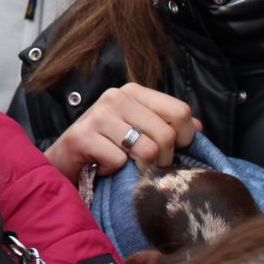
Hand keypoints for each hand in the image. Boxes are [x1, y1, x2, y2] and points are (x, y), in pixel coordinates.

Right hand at [43, 82, 198, 180]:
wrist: (64, 163)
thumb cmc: (105, 147)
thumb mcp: (139, 131)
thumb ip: (169, 126)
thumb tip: (199, 127)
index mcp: (133, 91)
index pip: (180, 111)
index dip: (184, 138)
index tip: (171, 151)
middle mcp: (115, 97)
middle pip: (167, 135)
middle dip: (162, 160)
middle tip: (146, 165)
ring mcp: (98, 115)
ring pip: (147, 150)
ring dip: (141, 168)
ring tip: (126, 166)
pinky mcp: (82, 136)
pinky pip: (120, 162)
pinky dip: (115, 172)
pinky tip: (102, 166)